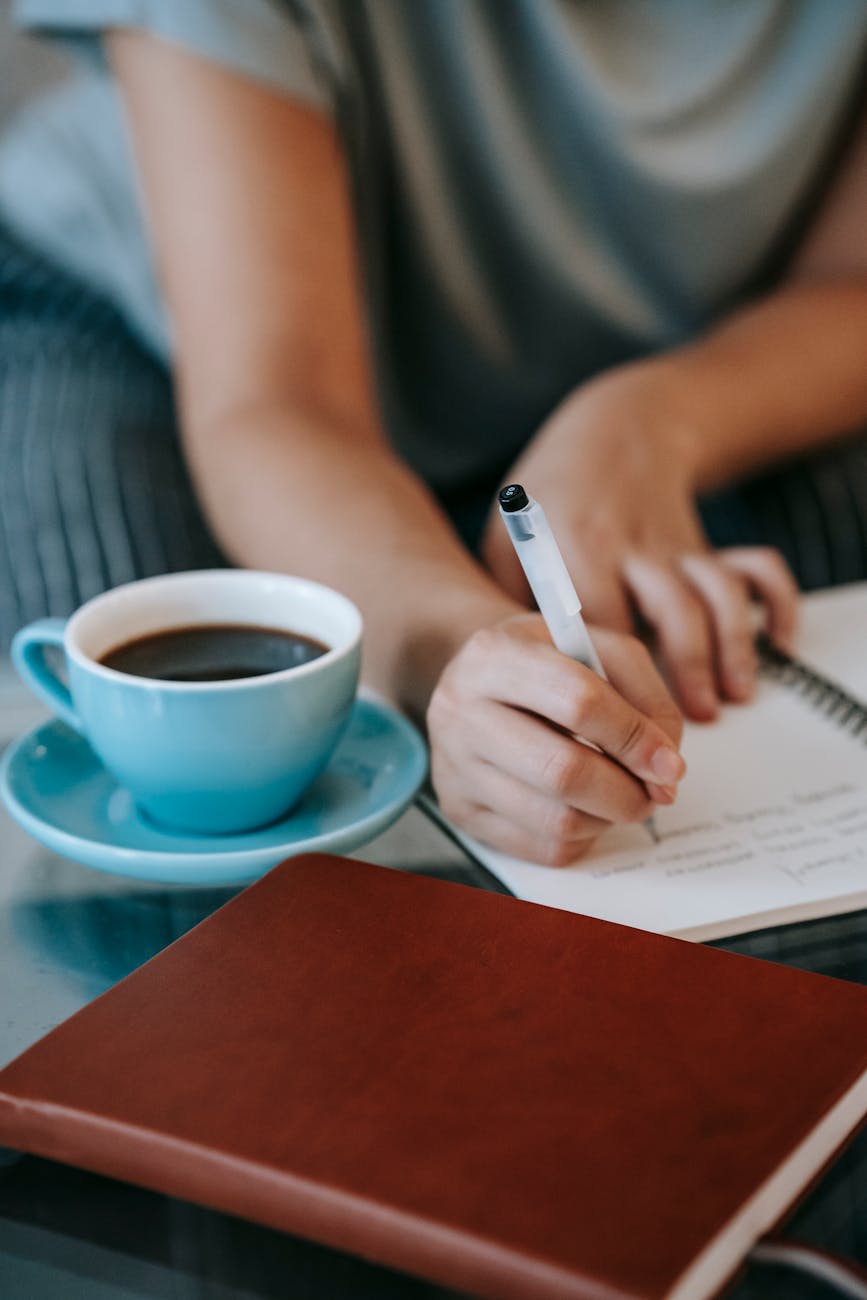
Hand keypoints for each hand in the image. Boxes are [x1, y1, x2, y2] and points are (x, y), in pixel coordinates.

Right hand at [427, 614, 684, 865]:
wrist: (479, 681)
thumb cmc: (547, 663)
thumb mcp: (598, 649)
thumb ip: (646, 695)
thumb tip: (665, 766)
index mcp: (495, 654)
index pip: (577, 702)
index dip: (634, 737)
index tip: (670, 762)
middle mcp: (461, 710)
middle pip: (562, 772)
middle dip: (627, 792)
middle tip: (655, 792)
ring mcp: (453, 765)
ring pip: (555, 820)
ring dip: (608, 818)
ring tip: (619, 795)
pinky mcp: (459, 810)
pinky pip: (541, 847)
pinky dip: (582, 837)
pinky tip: (585, 807)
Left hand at [481, 366, 798, 720]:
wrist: (611, 429)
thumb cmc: (546, 498)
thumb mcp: (505, 539)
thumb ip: (506, 605)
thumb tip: (510, 679)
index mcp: (577, 550)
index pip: (599, 627)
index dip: (609, 680)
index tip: (608, 725)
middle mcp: (632, 547)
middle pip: (669, 613)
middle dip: (683, 672)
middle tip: (682, 726)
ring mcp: (675, 544)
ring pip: (716, 595)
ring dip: (729, 650)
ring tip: (727, 700)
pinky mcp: (706, 543)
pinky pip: (756, 569)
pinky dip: (776, 604)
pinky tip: (777, 643)